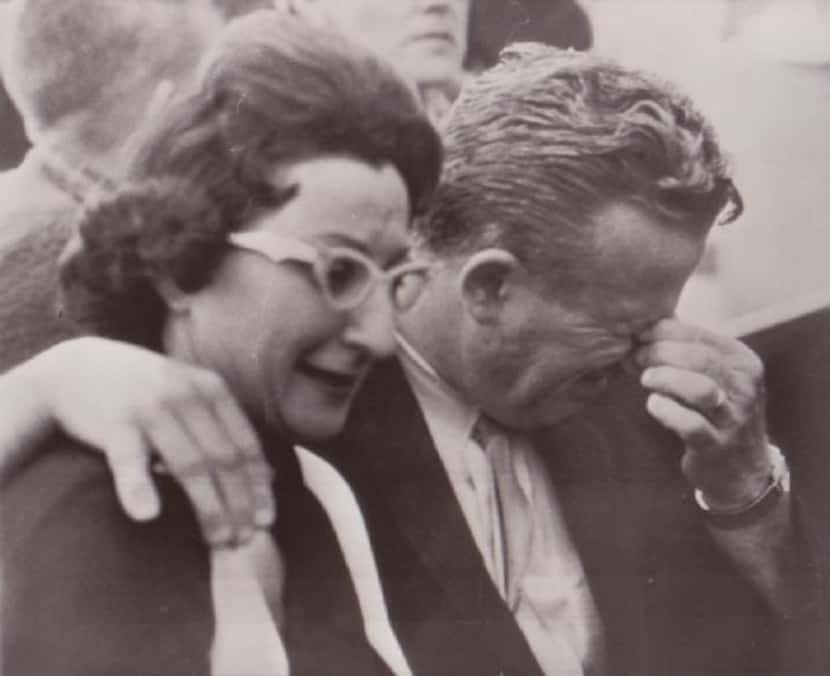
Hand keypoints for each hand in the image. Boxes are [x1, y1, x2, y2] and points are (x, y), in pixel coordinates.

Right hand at [30, 337, 273, 545]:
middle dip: (239, 503)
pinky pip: (129, 459)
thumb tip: (269, 475)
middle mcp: (186, 394)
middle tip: (245, 540)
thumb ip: (225, 428)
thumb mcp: (190, 395)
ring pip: (191, 465)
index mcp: (210, 388)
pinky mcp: (114, 424)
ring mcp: (151, 408)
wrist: (77, 366)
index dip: (258, 485)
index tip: (266, 520)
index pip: (245, 444)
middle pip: (224, 459)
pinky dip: (138, 486)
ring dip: (209, 507)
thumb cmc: (144, 390)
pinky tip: (148, 514)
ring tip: (220, 540)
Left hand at [635, 319, 773, 508]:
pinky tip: (654, 404)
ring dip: (666, 379)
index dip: (663, 331)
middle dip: (660, 353)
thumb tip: (646, 325)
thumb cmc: (716, 411)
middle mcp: (744, 387)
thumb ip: (687, 350)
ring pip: (700, 389)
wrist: (742, 468)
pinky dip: (668, 411)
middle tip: (635, 358)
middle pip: (699, 358)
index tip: (637, 335)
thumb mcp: (714, 376)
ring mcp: (733, 418)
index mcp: (742, 361)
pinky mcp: (718, 446)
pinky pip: (692, 425)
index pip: (700, 335)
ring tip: (645, 378)